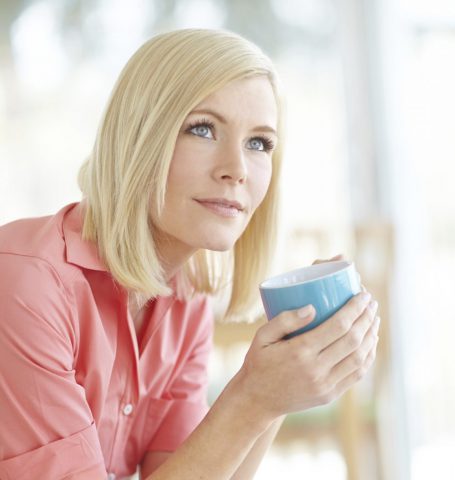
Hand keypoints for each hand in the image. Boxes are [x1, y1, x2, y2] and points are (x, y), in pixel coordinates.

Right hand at [236, 258, 378, 420]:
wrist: (257, 400)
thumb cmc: (259, 362)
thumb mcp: (261, 336)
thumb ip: (284, 320)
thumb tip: (312, 307)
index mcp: (299, 352)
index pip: (338, 326)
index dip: (354, 308)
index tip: (363, 294)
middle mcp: (316, 370)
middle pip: (353, 340)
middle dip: (366, 317)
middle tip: (371, 302)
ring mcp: (325, 385)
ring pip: (359, 358)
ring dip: (371, 335)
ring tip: (374, 318)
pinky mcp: (330, 395)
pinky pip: (357, 374)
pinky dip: (368, 356)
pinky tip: (370, 342)